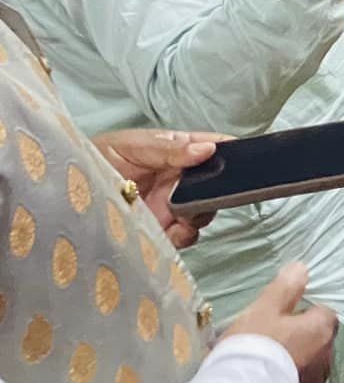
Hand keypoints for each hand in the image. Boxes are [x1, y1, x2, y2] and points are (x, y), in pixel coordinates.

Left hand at [94, 129, 229, 248]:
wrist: (65, 192)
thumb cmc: (95, 158)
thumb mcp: (132, 146)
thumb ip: (170, 149)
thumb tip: (208, 150)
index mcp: (175, 152)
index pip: (210, 148)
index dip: (227, 151)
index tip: (239, 155)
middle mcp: (177, 180)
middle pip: (215, 184)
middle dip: (218, 188)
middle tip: (209, 190)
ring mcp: (170, 206)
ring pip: (204, 211)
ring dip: (202, 212)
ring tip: (185, 212)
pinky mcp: (160, 231)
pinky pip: (185, 236)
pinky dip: (186, 234)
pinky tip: (176, 228)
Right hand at [225, 263, 338, 382]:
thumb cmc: (253, 348)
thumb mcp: (264, 310)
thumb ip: (285, 288)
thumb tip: (302, 268)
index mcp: (321, 331)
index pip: (325, 314)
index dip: (305, 313)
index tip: (283, 317)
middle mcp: (327, 360)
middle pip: (319, 344)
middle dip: (302, 342)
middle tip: (271, 344)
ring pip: (310, 371)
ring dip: (295, 369)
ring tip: (266, 372)